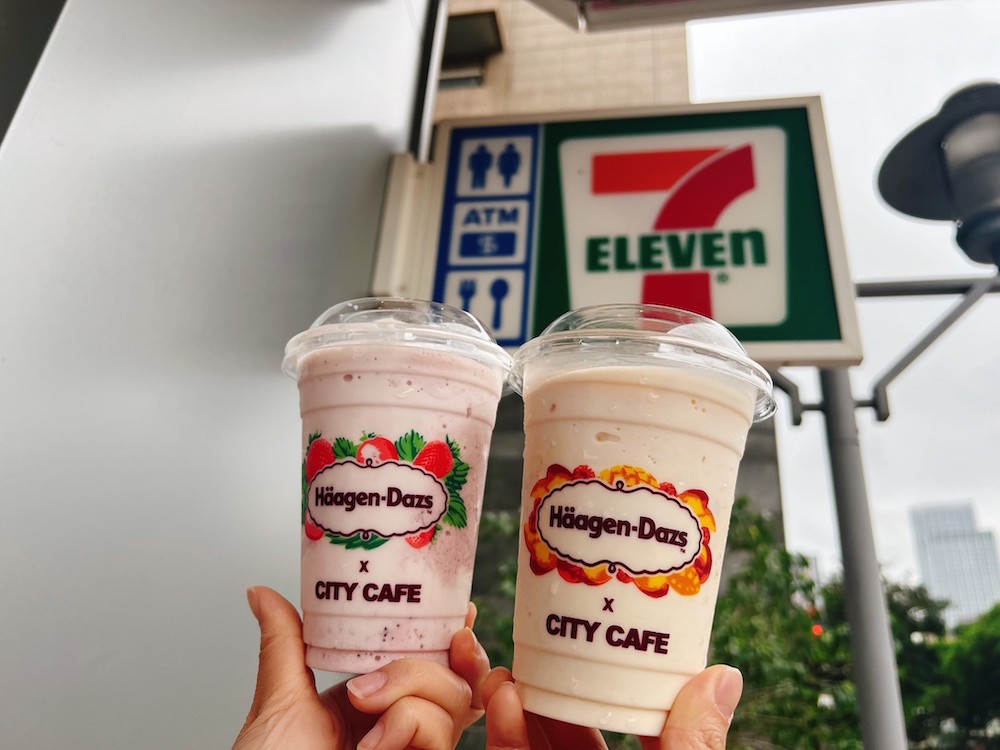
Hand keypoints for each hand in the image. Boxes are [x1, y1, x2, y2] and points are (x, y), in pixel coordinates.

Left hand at [233, 587, 489, 749]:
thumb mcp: (279, 701)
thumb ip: (285, 643)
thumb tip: (261, 594)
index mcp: (370, 706)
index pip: (428, 662)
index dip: (450, 635)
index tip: (459, 611)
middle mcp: (400, 730)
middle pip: (453, 676)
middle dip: (436, 654)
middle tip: (399, 660)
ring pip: (454, 699)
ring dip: (409, 689)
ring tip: (364, 708)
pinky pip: (439, 731)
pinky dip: (406, 724)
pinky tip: (373, 744)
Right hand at [481, 664, 742, 749]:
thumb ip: (695, 747)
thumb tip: (724, 676)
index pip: (637, 731)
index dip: (623, 688)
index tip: (609, 640)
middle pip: (576, 734)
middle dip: (555, 687)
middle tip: (540, 640)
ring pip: (535, 745)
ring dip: (520, 704)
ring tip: (513, 666)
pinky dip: (504, 735)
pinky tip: (504, 700)